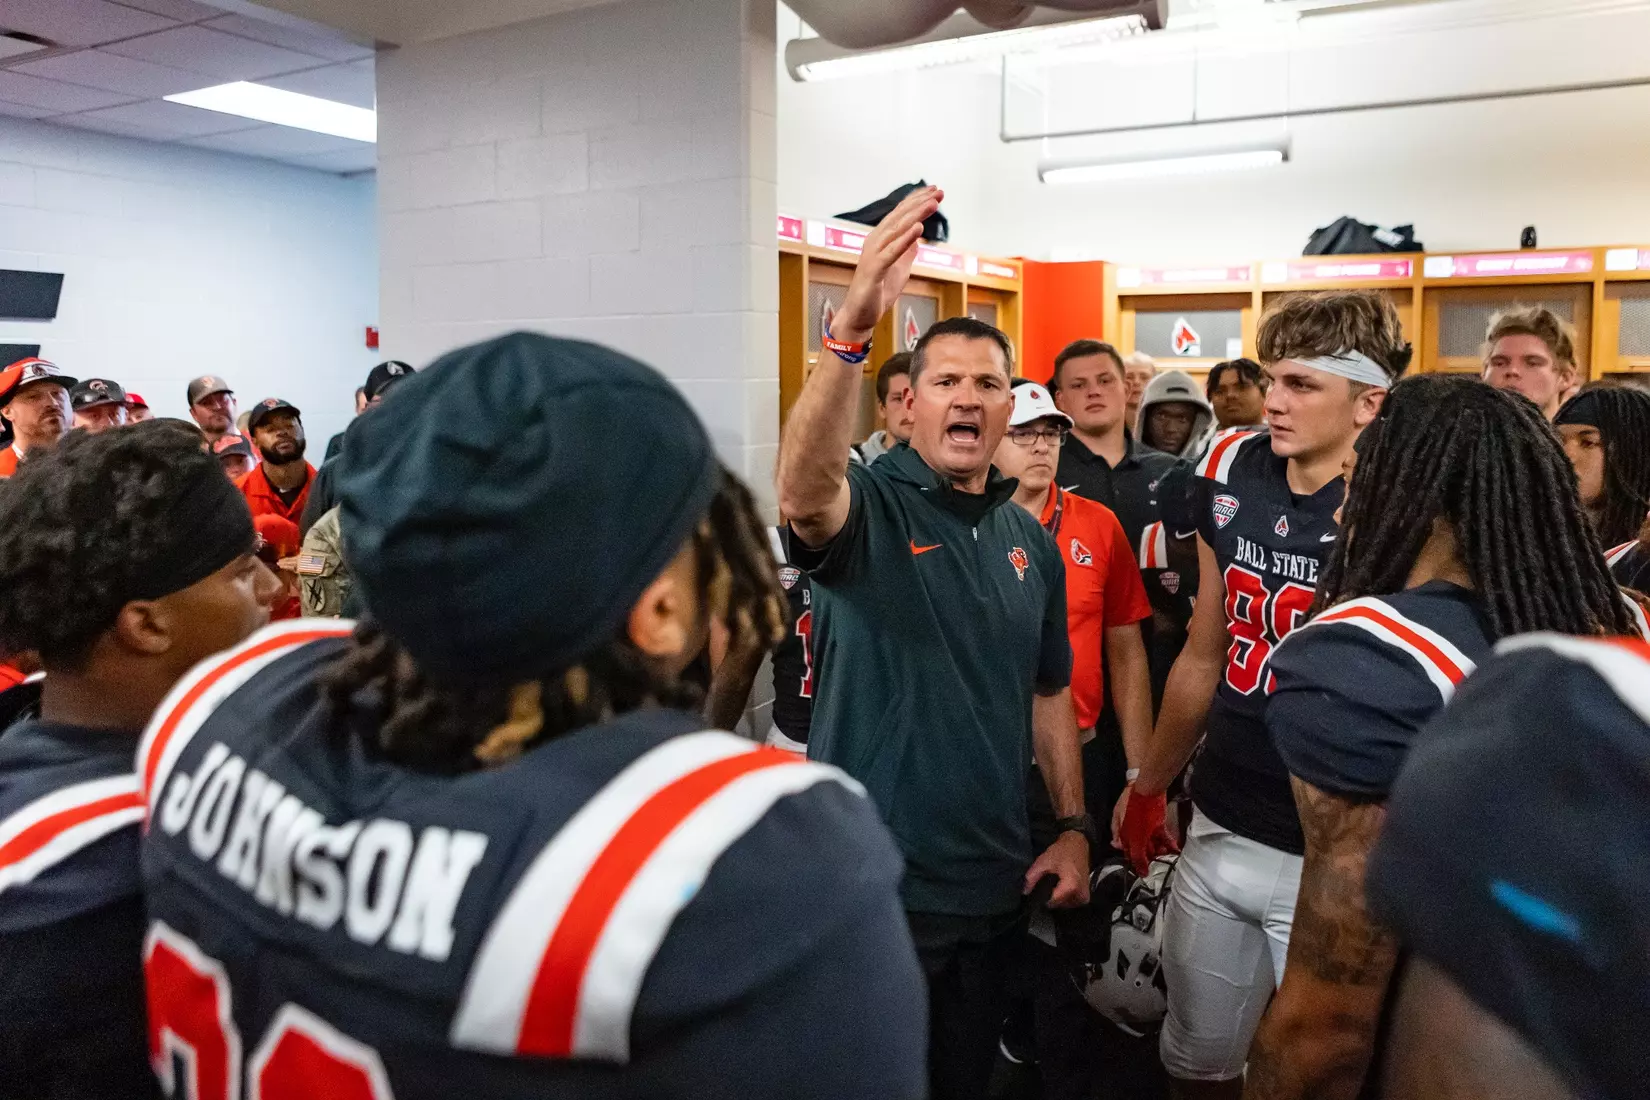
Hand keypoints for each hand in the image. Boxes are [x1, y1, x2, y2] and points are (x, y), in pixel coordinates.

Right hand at [832, 185, 943, 343]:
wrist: (860, 316)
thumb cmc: (876, 293)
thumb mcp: (899, 269)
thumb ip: (906, 251)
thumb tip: (917, 237)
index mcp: (881, 240)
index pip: (900, 215)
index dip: (917, 201)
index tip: (935, 190)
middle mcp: (875, 242)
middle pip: (900, 217)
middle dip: (920, 203)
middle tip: (939, 192)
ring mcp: (873, 255)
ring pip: (897, 230)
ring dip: (916, 215)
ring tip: (932, 204)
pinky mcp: (874, 270)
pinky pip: (891, 252)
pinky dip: (905, 239)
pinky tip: (918, 229)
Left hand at [1024, 830, 1090, 908]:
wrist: (1078, 844)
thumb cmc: (1062, 851)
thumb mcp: (1043, 862)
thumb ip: (1032, 877)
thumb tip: (1025, 892)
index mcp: (1071, 886)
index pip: (1053, 902)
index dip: (1042, 899)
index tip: (1037, 893)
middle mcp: (1080, 894)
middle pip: (1059, 905)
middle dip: (1050, 897)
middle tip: (1046, 884)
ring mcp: (1085, 896)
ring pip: (1066, 905)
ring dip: (1058, 898)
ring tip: (1054, 884)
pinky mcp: (1086, 895)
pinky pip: (1072, 903)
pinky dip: (1065, 897)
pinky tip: (1060, 887)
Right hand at [1113, 785, 1178, 875]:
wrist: (1149, 789)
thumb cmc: (1136, 810)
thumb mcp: (1135, 837)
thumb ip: (1137, 856)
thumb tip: (1141, 872)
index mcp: (1121, 834)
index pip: (1128, 854)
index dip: (1138, 863)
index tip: (1147, 872)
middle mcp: (1131, 830)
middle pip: (1141, 849)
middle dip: (1151, 857)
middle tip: (1159, 863)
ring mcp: (1144, 826)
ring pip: (1153, 843)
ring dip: (1161, 851)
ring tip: (1168, 856)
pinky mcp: (1156, 821)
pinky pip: (1162, 836)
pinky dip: (1168, 843)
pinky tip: (1174, 849)